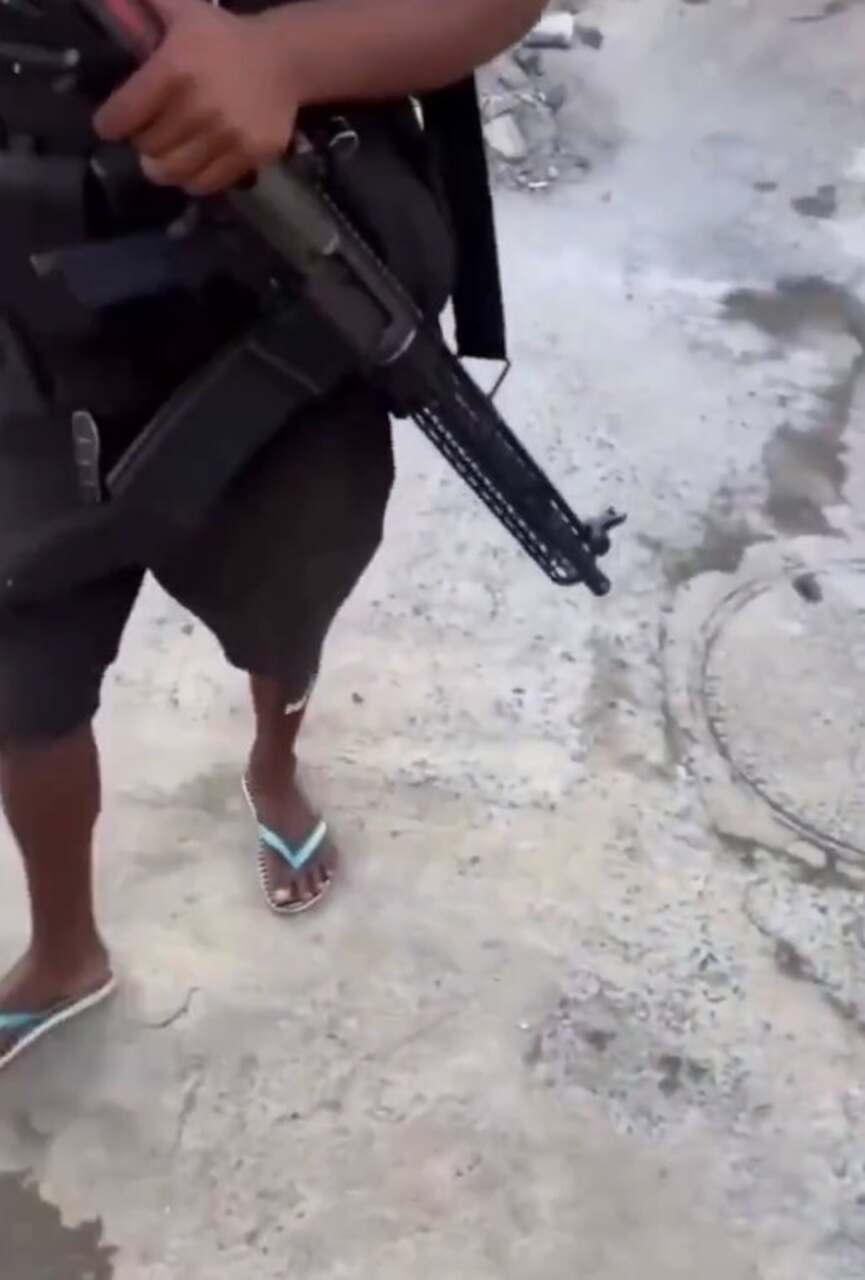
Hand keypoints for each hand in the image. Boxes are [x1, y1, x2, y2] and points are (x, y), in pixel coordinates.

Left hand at [93, 0, 297, 195]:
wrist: (283, 61)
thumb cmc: (223, 37)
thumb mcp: (181, 7)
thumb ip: (145, 2)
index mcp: (174, 68)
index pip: (123, 115)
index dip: (110, 124)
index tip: (111, 125)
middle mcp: (198, 105)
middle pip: (146, 146)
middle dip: (142, 141)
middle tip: (149, 132)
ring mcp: (226, 135)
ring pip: (171, 171)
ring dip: (162, 165)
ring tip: (166, 153)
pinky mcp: (248, 156)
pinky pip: (203, 183)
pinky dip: (191, 178)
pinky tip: (192, 161)